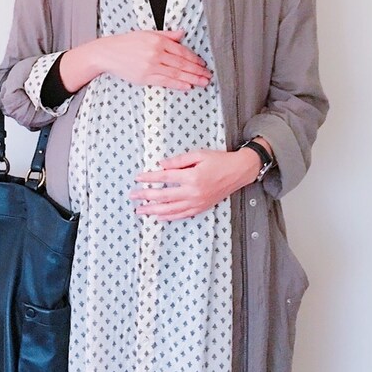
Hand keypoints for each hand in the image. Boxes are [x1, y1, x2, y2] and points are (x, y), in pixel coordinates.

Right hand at [97, 27, 211, 91]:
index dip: (194, 59)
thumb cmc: (127, 43)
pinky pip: (165, 82)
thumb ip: (167, 35)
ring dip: (191, 79)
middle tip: (208, 75)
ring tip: (202, 82)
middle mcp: (156, 53)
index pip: (181, 51)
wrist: (108, 53)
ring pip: (176, 74)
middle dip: (197, 70)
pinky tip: (187, 86)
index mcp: (158, 41)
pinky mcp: (145, 77)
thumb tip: (182, 33)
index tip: (203, 64)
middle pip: (182, 64)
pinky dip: (177, 84)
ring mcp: (150, 66)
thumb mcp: (147, 33)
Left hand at [129, 147, 259, 219]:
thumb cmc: (219, 160)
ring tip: (140, 210)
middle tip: (133, 196)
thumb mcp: (198, 154)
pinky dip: (169, 217)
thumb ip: (178, 161)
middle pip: (164, 195)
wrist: (238, 172)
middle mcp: (193, 192)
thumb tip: (161, 165)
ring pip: (171, 209)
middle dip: (146, 196)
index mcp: (192, 176)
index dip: (150, 178)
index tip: (138, 178)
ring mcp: (197, 202)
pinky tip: (159, 217)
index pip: (165, 177)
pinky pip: (182, 215)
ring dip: (153, 210)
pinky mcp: (201, 207)